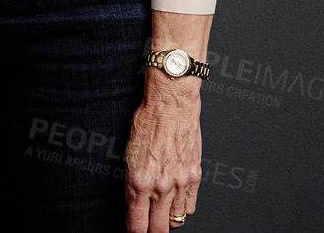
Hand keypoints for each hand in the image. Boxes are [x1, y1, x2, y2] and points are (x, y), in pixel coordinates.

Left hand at [124, 77, 201, 232]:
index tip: (133, 232)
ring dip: (167, 221)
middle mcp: (160, 186)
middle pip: (158, 228)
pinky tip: (176, 204)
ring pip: (176, 219)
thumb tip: (134, 201)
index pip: (137, 223)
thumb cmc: (148, 120)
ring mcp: (179, 183)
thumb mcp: (129, 153)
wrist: (171, 104)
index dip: (134, 232)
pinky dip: (183, 209)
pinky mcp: (194, 176)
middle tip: (147, 229)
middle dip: (151, 231)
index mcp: (139, 181)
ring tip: (161, 216)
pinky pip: (190, 206)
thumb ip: (133, 181)